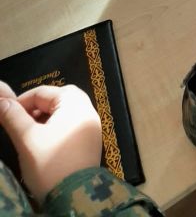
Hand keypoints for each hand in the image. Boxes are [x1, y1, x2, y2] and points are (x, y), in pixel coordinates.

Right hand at [0, 83, 101, 203]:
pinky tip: (41, 143)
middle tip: (17, 124)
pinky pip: (69, 125)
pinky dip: (54, 128)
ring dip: (43, 118)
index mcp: (75, 103)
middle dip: (34, 108)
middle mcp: (87, 109)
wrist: (74, 197)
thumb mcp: (27, 139)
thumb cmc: (49, 164)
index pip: (43, 92)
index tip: (4, 115)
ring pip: (62, 112)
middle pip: (56, 99)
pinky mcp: (90, 141)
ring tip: (27, 134)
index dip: (20, 102)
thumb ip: (13, 116)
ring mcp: (91, 126)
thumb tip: (0, 100)